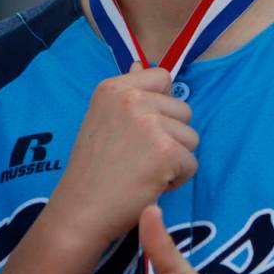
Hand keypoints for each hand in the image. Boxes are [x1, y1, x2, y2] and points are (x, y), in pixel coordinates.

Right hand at [48, 64, 198, 249]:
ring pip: (191, 137)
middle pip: (183, 109)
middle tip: (139, 156)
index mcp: (114, 87)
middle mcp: (132, 99)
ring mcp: (150, 123)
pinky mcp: (166, 151)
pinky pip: (192, 163)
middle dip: (170, 135)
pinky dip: (176, 179)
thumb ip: (128, 94)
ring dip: (175, 158)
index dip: (161, 104)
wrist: (82, 209)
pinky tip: (150, 184)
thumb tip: (141, 64)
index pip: (163, 77)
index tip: (142, 127)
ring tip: (144, 170)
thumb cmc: (92, 168)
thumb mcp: (102, 118)